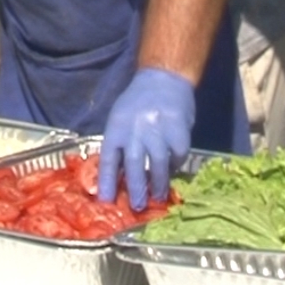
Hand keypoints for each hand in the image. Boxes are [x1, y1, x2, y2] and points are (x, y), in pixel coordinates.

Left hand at [97, 66, 196, 210]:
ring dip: (158, 184)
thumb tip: (118, 178)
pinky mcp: (179, 131)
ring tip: (157, 197)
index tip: (105, 201)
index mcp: (117, 126)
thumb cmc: (137, 102)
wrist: (164, 79)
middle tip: (137, 206)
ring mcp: (159, 130)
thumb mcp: (120, 119)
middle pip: (134, 165)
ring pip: (158, 164)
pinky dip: (175, 166)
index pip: (109, 158)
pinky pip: (177, 156)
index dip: (106, 181)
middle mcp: (136, 129)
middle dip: (135, 188)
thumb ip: (119, 145)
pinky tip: (172, 169)